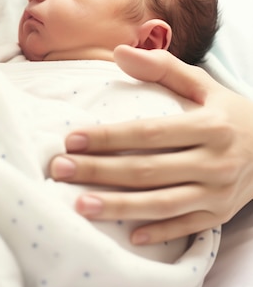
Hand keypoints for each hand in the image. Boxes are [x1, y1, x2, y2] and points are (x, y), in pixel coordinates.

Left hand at [49, 45, 252, 244]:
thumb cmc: (226, 111)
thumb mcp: (202, 83)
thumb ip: (161, 67)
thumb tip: (118, 52)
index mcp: (210, 125)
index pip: (150, 132)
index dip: (110, 136)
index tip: (72, 138)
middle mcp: (216, 161)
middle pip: (149, 170)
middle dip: (100, 171)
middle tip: (61, 169)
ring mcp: (219, 193)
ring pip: (162, 204)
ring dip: (119, 207)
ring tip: (80, 205)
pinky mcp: (220, 214)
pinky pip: (185, 227)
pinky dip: (158, 233)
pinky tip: (127, 235)